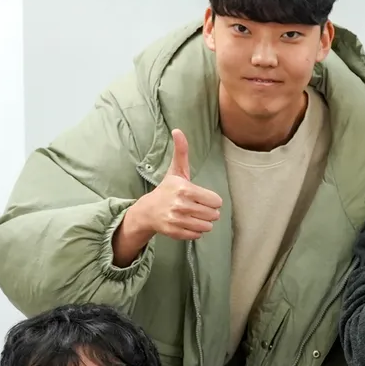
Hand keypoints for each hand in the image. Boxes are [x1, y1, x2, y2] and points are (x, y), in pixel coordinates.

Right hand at [114, 128, 224, 263]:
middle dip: (209, 211)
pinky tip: (187, 223)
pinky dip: (195, 231)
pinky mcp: (175, 233)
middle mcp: (180, 205)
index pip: (216, 200)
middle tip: (198, 207)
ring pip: (207, 226)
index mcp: (184, 189)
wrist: (148, 210)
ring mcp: (177, 220)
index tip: (202, 197)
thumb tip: (177, 130)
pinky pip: (198, 235)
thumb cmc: (167, 189)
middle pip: (214, 214)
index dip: (212, 200)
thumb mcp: (176, 170)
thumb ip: (181, 151)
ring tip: (194, 215)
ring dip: (204, 222)